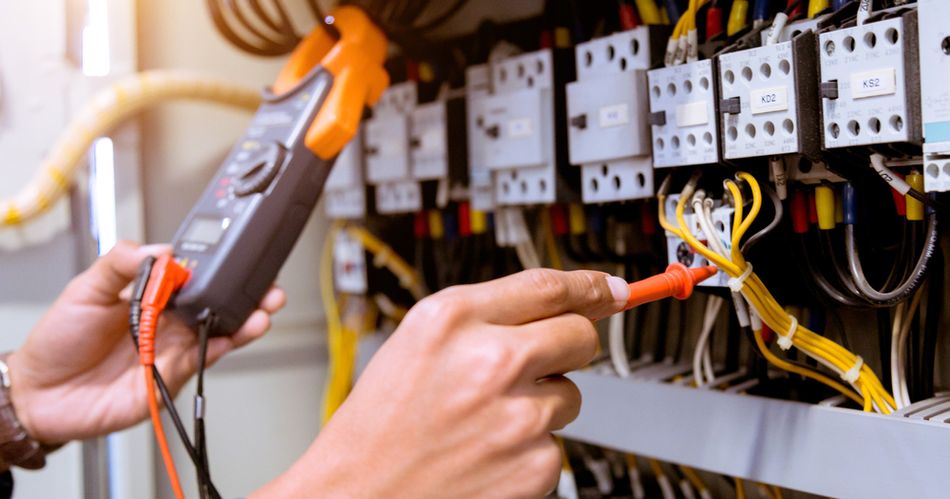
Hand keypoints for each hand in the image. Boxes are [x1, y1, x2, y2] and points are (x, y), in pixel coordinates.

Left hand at [7, 241, 285, 442]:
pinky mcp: (172, 376)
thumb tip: (160, 249)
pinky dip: (223, 346)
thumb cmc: (59, 342)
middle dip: (245, 293)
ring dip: (245, 319)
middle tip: (266, 284)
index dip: (216, 267)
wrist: (40, 394)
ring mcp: (173, 348)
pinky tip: (237, 334)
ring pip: (219, 330)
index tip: (235, 256)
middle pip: (216, 303)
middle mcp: (168, 321)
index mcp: (150, 295)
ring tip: (263, 308)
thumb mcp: (84, 290)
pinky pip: (204, 359)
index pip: (191, 276)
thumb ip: (121, 264)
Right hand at [256, 268, 628, 497]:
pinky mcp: (536, 465)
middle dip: (567, 344)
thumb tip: (558, 302)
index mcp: (454, 320)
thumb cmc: (380, 424)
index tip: (610, 287)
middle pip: (579, 334)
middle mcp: (491, 362)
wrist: (359, 495)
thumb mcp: (418, 343)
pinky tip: (488, 452)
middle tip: (533, 365)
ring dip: (541, 401)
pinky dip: (531, 447)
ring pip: (571, 393)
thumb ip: (486, 315)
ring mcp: (518, 416)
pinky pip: (556, 441)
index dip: (588, 284)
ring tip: (486, 420)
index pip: (547, 286)